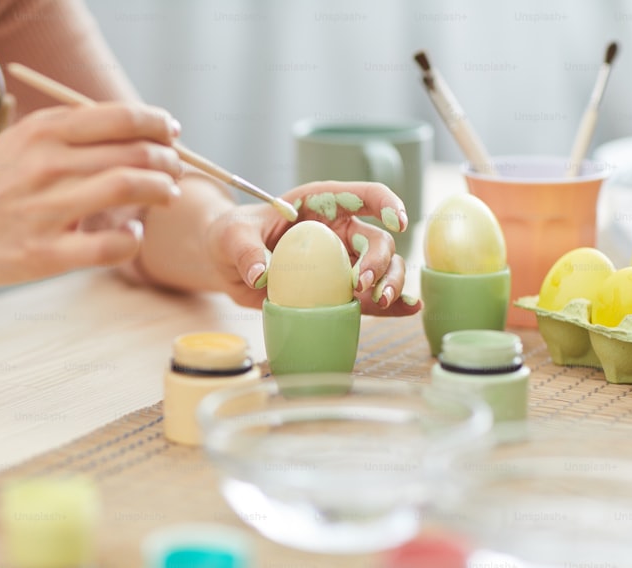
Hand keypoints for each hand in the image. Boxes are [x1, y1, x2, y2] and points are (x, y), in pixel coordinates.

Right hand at [0, 102, 182, 288]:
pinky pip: (110, 244)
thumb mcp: (20, 143)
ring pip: (129, 188)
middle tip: (175, 170)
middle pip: (134, 152)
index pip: (121, 117)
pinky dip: (133, 238)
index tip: (172, 132)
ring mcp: (47, 210)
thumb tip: (132, 133)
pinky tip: (134, 234)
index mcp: (43, 131)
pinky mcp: (46, 254)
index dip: (157, 124)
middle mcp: (47, 164)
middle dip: (168, 160)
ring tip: (167, 195)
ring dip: (161, 190)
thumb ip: (69, 135)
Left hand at [206, 181, 421, 314]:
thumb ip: (245, 249)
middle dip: (380, 261)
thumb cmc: (231, 236)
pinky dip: (389, 304)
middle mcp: (338, 231)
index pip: (362, 194)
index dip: (385, 202)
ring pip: (383, 268)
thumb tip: (261, 274)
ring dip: (390, 283)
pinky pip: (368, 297)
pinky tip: (406, 309)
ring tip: (380, 302)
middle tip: (361, 285)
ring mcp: (341, 262)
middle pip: (377, 240)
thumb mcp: (232, 236)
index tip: (396, 221)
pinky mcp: (336, 290)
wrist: (226, 264)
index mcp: (320, 204)